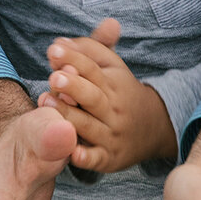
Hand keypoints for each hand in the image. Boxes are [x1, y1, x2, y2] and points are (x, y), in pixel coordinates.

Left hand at [38, 17, 177, 171]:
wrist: (154, 127)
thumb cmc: (120, 91)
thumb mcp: (112, 66)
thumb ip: (87, 50)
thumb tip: (59, 41)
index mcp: (113, 83)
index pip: (93, 68)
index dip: (73, 58)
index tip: (53, 50)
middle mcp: (113, 108)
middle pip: (93, 96)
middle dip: (74, 86)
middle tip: (54, 77)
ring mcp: (111, 134)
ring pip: (90, 126)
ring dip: (68, 116)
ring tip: (46, 102)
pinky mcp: (108, 158)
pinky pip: (97, 158)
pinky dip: (86, 157)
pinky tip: (73, 153)